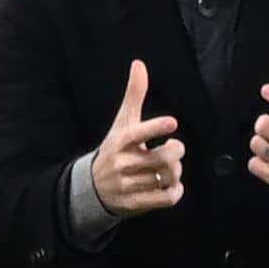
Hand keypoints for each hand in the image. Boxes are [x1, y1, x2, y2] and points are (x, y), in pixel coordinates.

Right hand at [91, 59, 184, 216]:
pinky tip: (172, 185)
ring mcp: (128, 185)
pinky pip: (166, 198)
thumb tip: (139, 63)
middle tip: (174, 148)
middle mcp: (122, 163)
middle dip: (175, 152)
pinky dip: (175, 191)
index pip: (137, 133)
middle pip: (161, 158)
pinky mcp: (135, 203)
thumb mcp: (122, 122)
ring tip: (170, 167)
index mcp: (119, 141)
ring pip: (166, 178)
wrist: (92, 187)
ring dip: (175, 172)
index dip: (155, 128)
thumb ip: (134, 94)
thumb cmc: (115, 148)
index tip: (173, 123)